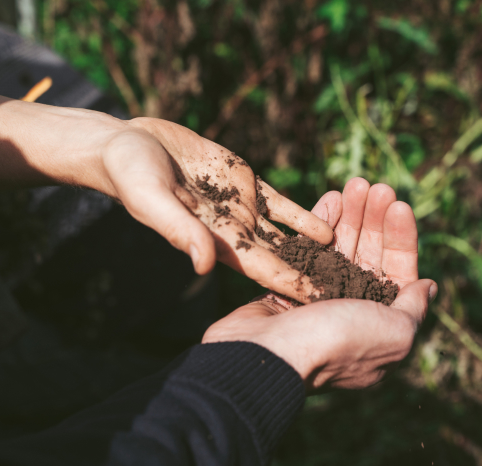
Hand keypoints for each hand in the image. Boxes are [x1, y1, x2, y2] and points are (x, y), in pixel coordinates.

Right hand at [0, 87, 331, 302]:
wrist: (128, 144)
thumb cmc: (132, 174)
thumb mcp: (153, 201)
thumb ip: (180, 231)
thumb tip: (204, 268)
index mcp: (214, 240)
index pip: (262, 269)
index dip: (293, 285)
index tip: (325, 304)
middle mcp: (233, 230)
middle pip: (282, 258)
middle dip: (314, 276)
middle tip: (352, 295)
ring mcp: (241, 207)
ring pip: (286, 234)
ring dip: (315, 250)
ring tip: (351, 266)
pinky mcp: (244, 182)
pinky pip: (280, 204)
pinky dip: (304, 215)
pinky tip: (331, 226)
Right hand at [203, 178, 437, 390]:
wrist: (270, 355)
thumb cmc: (337, 342)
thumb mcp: (395, 333)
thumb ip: (414, 308)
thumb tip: (428, 286)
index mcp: (381, 324)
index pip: (398, 272)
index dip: (402, 237)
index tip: (399, 205)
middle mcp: (352, 310)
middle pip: (369, 255)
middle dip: (374, 219)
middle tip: (375, 186)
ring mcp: (319, 297)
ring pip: (340, 247)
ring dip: (350, 215)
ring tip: (354, 184)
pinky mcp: (289, 286)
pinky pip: (309, 249)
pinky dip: (320, 224)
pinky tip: (330, 198)